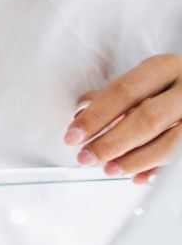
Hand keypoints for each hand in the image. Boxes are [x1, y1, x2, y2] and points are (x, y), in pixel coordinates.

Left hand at [63, 54, 181, 183]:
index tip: (73, 134)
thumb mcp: (148, 80)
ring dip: (134, 160)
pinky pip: (179, 159)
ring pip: (169, 143)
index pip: (125, 91)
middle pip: (147, 118)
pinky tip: (137, 176)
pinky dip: (157, 170)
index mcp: (166, 67)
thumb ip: (118, 97)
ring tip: (109, 169)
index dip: (96, 115)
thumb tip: (80, 115)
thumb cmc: (172, 86)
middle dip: (111, 142)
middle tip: (86, 156)